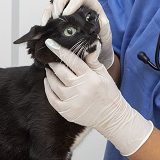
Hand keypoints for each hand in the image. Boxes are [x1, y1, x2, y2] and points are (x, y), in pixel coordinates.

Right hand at [40, 0, 113, 68]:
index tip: (67, 14)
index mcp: (90, 5)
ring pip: (55, 1)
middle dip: (58, 3)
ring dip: (50, 10)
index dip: (72, 3)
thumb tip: (102, 20)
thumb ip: (105, 28)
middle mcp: (78, 4)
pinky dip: (45, 17)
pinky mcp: (58, 17)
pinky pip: (49, 12)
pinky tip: (44, 26)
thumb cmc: (101, 40)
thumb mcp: (106, 35)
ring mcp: (67, 9)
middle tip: (56, 17)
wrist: (95, 52)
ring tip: (48, 23)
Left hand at [43, 39, 152, 155]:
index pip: (71, 60)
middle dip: (53, 63)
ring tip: (49, 70)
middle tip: (49, 59)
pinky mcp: (67, 112)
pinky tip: (48, 83)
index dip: (59, 50)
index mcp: (89, 77)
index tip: (49, 43)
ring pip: (53, 84)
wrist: (111, 116)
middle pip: (60, 71)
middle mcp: (79, 89)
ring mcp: (72, 101)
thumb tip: (89, 44)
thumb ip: (93, 60)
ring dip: (49, 75)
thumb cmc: (108, 93)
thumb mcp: (104, 74)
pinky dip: (48, 89)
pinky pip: (52, 98)